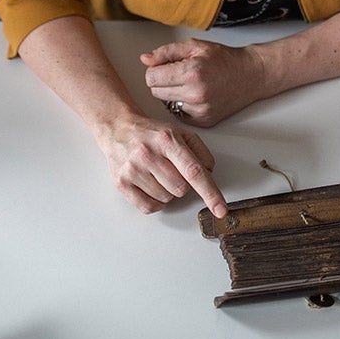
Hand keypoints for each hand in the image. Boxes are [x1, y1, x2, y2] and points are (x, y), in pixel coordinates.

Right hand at [95, 114, 227, 216]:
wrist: (118, 129)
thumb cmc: (152, 134)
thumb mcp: (181, 134)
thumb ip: (200, 152)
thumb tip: (209, 174)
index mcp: (167, 140)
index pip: (194, 171)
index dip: (210, 193)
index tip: (220, 209)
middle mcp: (148, 154)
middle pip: (181, 189)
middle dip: (182, 184)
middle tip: (171, 169)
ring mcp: (133, 170)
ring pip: (166, 199)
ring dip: (167, 191)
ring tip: (157, 174)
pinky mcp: (121, 183)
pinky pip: (149, 207)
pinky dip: (155, 202)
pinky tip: (150, 185)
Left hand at [140, 39, 267, 126]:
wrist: (250, 75)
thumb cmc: (224, 59)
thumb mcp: (195, 46)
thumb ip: (166, 52)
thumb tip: (145, 59)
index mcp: (191, 72)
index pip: (151, 78)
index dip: (154, 70)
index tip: (163, 67)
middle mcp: (195, 94)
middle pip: (155, 92)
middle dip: (162, 82)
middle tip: (178, 74)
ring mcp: (200, 110)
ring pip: (166, 104)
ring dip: (172, 94)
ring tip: (189, 84)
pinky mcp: (204, 121)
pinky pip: (179, 114)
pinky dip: (183, 105)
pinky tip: (196, 95)